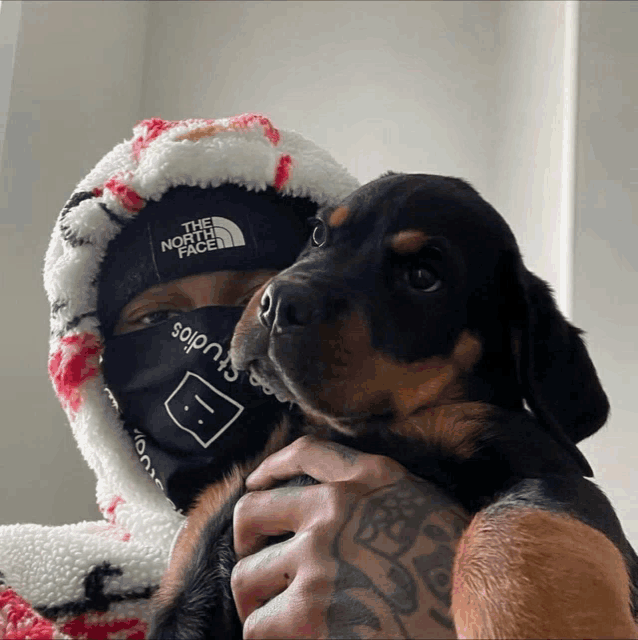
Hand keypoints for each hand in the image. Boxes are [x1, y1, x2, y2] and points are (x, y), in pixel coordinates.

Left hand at [231, 435, 470, 638]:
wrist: (486, 610)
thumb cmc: (461, 567)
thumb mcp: (422, 506)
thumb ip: (378, 497)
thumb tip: (335, 506)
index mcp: (368, 478)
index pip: (305, 452)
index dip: (271, 468)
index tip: (256, 483)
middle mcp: (335, 509)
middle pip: (253, 511)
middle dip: (244, 540)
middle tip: (253, 562)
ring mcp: (318, 560)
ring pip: (247, 575)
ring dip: (252, 599)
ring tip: (264, 614)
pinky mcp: (308, 614)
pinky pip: (258, 626)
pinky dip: (264, 636)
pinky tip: (282, 639)